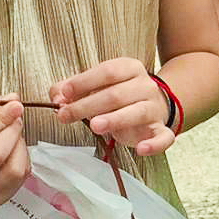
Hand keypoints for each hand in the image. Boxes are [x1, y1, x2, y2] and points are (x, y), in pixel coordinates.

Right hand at [0, 95, 30, 207]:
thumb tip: (12, 98)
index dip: (1, 118)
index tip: (15, 105)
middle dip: (12, 130)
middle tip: (15, 118)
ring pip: (12, 169)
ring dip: (20, 145)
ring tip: (13, 134)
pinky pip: (19, 179)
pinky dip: (23, 159)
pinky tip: (14, 150)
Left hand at [52, 57, 173, 155]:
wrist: (155, 104)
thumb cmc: (119, 95)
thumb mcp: (96, 86)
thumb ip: (74, 89)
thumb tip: (55, 95)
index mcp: (129, 68)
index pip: (107, 72)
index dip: (84, 82)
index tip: (64, 93)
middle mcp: (145, 85)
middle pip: (116, 94)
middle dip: (88, 105)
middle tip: (66, 115)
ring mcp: (154, 108)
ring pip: (137, 112)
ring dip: (115, 119)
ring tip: (94, 126)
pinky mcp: (161, 129)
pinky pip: (163, 137)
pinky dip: (154, 144)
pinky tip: (141, 150)